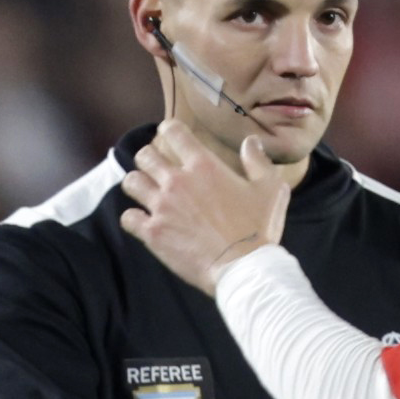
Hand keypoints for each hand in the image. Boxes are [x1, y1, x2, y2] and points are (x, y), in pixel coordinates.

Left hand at [118, 119, 290, 296]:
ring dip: (137, 184)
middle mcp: (177, 182)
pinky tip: (143, 221)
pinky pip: (128, 218)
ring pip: (131, 182)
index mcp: (203, 166)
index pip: (173, 132)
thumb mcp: (271, 189)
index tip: (170, 136)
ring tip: (145, 191)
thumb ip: (258, 161)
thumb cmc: (258, 228)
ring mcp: (162, 207)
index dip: (169, 130)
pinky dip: (133, 218)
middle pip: (145, 155)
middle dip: (149, 158)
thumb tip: (251, 142)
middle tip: (156, 168)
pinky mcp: (153, 234)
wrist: (243, 268)